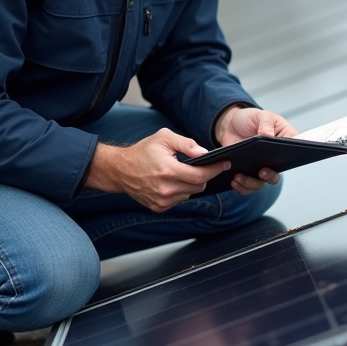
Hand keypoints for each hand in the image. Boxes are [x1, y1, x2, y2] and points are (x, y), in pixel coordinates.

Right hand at [85, 128, 230, 212]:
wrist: (120, 170)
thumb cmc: (143, 151)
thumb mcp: (164, 138)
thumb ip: (187, 144)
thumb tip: (205, 153)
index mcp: (168, 171)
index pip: (200, 175)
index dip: (215, 169)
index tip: (225, 163)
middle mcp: (165, 189)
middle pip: (198, 186)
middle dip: (204, 175)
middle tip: (203, 166)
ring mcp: (162, 201)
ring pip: (190, 194)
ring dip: (192, 184)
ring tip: (183, 172)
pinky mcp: (159, 207)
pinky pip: (180, 200)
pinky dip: (182, 191)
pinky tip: (174, 181)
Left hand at [213, 105, 295, 195]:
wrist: (230, 124)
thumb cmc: (250, 118)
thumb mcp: (260, 115)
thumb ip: (265, 123)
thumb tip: (268, 135)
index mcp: (284, 141)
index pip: (294, 151)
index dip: (294, 156)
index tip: (287, 158)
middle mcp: (274, 159)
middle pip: (277, 173)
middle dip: (270, 175)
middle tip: (262, 171)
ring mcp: (261, 167)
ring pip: (261, 183)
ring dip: (251, 183)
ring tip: (239, 176)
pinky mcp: (247, 173)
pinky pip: (247, 186)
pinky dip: (241, 187)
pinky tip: (234, 180)